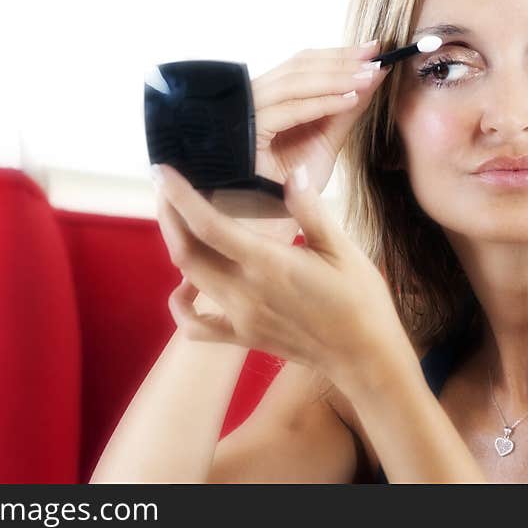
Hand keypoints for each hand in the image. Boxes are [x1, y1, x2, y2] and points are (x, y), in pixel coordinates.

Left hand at [152, 161, 409, 388]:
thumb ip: (310, 210)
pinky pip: (195, 326)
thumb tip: (292, 174)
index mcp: (268, 264)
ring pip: (188, 280)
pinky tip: (186, 286)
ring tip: (178, 220)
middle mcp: (244, 292)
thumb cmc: (359, 299)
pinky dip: (181, 304)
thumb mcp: (342, 248)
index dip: (180, 196)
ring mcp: (239, 318)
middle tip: (168, 187)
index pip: (208, 226)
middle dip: (169, 215)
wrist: (364, 356)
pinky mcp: (242, 337)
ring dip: (177, 247)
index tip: (163, 171)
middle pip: (186, 252)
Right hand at [250, 40, 389, 193]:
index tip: (374, 50)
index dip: (338, 55)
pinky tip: (350, 100)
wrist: (268, 223)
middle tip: (376, 56)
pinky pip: (289, 111)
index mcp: (268, 98)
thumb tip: (372, 77)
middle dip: (341, 60)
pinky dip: (322, 103)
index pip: (302, 64)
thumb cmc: (291, 188)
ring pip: (294, 83)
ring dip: (336, 79)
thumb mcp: (325, 142)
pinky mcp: (246, 132)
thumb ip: (344, 111)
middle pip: (298, 67)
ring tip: (369, 78)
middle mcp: (253, 100)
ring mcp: (245, 114)